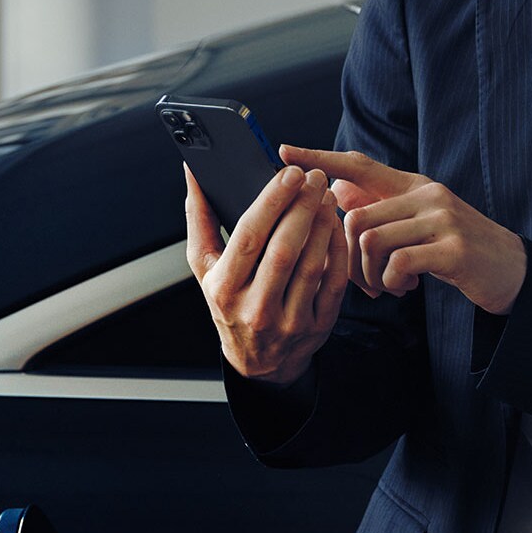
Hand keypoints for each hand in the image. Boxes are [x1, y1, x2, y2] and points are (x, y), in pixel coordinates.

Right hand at [185, 164, 350, 383]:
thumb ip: (199, 218)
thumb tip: (193, 172)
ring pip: (312, 265)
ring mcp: (289, 320)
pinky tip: (336, 227)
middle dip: (302, 208)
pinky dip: (338, 251)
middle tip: (315, 178)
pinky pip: (334, 283)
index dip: (271, 202)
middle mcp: (255, 307)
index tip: (288, 173)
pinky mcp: (318, 326)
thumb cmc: (230, 302)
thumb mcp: (205, 266)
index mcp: (224, 288)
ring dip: (323, 225)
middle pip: (284, 249)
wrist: (257, 361)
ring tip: (326, 197)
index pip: (248, 238)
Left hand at [279, 145, 527, 315]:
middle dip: (350, 257)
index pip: (360, 165)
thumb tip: (338, 189)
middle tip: (367, 281)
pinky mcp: (452, 249)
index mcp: (415, 186)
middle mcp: (428, 195)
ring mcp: (442, 219)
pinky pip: (397, 263)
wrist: (513, 272)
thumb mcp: (421, 223)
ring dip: (370, 274)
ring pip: (371, 240)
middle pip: (356, 216)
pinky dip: (391, 282)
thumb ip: (383, 207)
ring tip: (389, 286)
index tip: (285, 151)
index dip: (321, 158)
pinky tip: (406, 287)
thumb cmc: (460, 250)